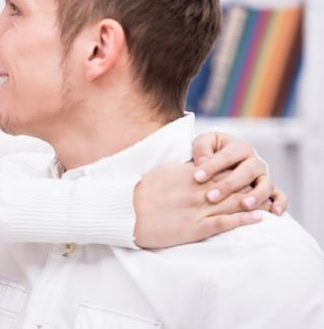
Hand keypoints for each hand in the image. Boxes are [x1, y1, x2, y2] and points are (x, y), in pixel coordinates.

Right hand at [133, 161, 263, 247]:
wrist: (126, 212)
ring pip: (234, 203)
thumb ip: (183, 169)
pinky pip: (225, 223)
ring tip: (268, 201)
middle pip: (233, 185)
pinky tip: (258, 218)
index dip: (237, 170)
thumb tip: (196, 166)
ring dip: (253, 202)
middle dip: (250, 185)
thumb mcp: (163, 172)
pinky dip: (244, 220)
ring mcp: (198, 210)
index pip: (221, 169)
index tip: (248, 172)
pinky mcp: (195, 228)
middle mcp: (198, 191)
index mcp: (189, 175)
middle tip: (264, 186)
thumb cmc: (141, 191)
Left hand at [191, 132, 286, 214]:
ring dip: (256, 195)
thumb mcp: (202, 145)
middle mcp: (254, 161)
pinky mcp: (269, 190)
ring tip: (245, 205)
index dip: (212, 166)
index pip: (227, 156)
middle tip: (210, 197)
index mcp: (239, 147)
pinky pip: (280, 196)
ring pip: (266, 184)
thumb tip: (202, 162)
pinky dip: (280, 203)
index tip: (196, 177)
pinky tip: (274, 212)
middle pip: (247, 171)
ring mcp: (263, 177)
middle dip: (229, 184)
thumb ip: (201, 149)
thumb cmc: (208, 153)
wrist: (218, 164)